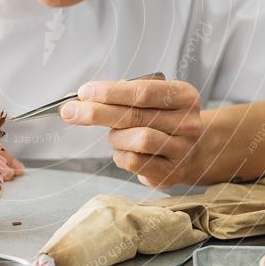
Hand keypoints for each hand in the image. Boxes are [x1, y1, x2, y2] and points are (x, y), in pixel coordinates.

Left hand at [59, 78, 202, 187]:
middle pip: (135, 116)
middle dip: (98, 113)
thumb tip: (79, 99)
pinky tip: (124, 150)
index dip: (110, 92)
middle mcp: (188, 123)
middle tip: (70, 111)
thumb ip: (121, 96)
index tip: (84, 92)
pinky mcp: (170, 173)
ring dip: (115, 137)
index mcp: (184, 96)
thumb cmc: (162, 119)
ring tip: (114, 135)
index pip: (143, 92)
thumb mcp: (152, 100)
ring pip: (137, 140)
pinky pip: (135, 162)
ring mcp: (182, 150)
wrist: (193, 151)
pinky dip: (120, 155)